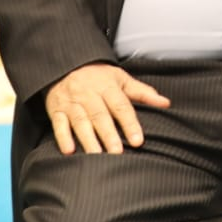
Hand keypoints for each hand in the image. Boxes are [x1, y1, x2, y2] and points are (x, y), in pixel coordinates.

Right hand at [43, 62, 170, 154]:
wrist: (67, 65)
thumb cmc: (99, 76)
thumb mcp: (122, 79)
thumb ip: (143, 93)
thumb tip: (166, 103)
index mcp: (107, 86)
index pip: (121, 106)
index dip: (130, 124)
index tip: (138, 140)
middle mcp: (89, 94)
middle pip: (100, 116)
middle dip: (109, 135)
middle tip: (118, 153)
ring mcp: (71, 102)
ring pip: (80, 122)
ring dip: (88, 140)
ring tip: (97, 156)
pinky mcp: (55, 110)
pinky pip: (58, 124)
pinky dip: (63, 137)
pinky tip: (69, 151)